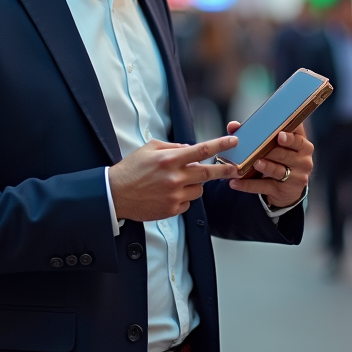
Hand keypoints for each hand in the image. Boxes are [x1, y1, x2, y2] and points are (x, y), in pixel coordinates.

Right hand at [108, 137, 239, 221]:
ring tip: (177, 182)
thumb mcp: (149, 148)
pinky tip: (167, 194)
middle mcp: (174, 177)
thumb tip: (189, 148)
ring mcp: (174, 195)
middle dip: (224, 170)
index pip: (201, 150)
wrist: (116, 194)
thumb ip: (172, 147)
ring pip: (199, 189)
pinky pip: (188, 202)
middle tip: (235, 168)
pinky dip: (183, 197)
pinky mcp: (172, 209)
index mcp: (169, 159)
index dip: (220, 145)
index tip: (233, 141)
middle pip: (207, 173)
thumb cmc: (131, 169)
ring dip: (194, 184)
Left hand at [227, 121, 312, 208]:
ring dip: (265, 167)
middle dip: (270, 151)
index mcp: (302, 144)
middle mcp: (303, 160)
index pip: (297, 138)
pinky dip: (248, 184)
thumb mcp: (275, 146)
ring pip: (277, 170)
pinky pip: (264, 186)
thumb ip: (257, 133)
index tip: (279, 135)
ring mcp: (295, 176)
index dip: (289, 136)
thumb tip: (233, 125)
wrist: (288, 188)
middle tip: (258, 149)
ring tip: (253, 164)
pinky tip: (235, 182)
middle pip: (284, 154)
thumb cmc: (278, 158)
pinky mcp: (283, 190)